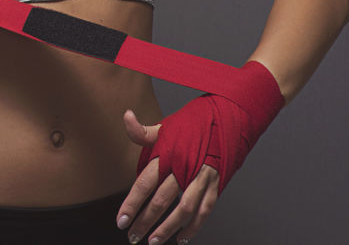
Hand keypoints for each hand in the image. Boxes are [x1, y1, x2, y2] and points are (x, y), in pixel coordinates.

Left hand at [117, 109, 212, 244]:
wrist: (227, 119)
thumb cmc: (192, 124)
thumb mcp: (165, 126)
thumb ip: (142, 131)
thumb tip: (127, 116)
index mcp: (167, 154)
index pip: (144, 184)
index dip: (131, 204)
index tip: (120, 220)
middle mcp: (184, 168)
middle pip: (161, 201)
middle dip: (145, 221)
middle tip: (132, 235)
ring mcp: (201, 178)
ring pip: (183, 210)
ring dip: (167, 228)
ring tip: (153, 241)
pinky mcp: (216, 185)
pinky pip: (204, 210)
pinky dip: (194, 226)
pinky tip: (182, 237)